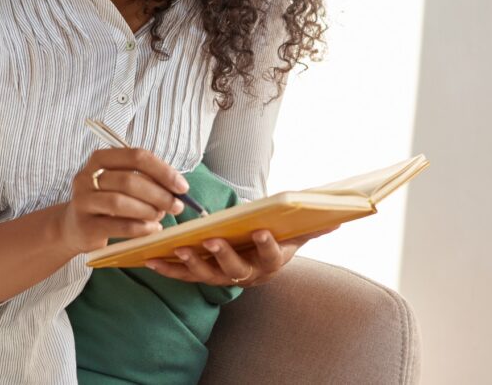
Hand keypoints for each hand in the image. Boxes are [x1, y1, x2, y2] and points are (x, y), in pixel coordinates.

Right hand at [58, 147, 188, 255]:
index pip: (136, 157)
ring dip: (148, 210)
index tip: (182, 187)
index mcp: (101, 159)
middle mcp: (87, 176)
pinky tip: (152, 229)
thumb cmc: (107, 202)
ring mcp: (83, 201)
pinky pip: (117, 225)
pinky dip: (140, 228)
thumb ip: (147, 181)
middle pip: (128, 180)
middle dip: (159, 194)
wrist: (75, 227)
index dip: (163, 171)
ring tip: (161, 217)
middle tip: (177, 206)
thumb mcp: (123, 185)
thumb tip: (178, 190)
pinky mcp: (85, 225)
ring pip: (120, 202)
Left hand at [144, 225, 339, 287]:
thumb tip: (341, 214)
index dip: (268, 245)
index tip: (262, 231)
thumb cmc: (277, 236)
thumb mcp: (297, 230)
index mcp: (272, 262)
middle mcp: (247, 275)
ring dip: (191, 263)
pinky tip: (150, 258)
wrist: (257, 252)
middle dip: (223, 255)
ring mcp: (222, 277)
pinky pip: (182, 274)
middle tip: (212, 241)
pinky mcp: (200, 275)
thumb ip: (315, 223)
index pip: (272, 255)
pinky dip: (167, 267)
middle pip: (236, 270)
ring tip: (178, 249)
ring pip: (206, 275)